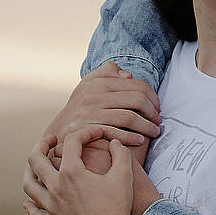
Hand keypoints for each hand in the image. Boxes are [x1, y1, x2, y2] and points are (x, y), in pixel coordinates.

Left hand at [22, 128, 138, 214]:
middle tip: (50, 139)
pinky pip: (34, 211)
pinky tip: (30, 201)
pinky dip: (30, 204)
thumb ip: (121, 153)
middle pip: (36, 158)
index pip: (72, 142)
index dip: (85, 132)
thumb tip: (115, 141)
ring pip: (29, 184)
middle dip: (42, 144)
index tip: (97, 133)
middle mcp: (55, 186)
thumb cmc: (118, 207)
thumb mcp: (124, 175)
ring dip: (30, 171)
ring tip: (36, 165)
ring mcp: (51, 205)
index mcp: (72, 172)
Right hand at [43, 62, 160, 148]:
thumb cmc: (80, 108)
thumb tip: (128, 75)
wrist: (57, 132)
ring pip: (129, 117)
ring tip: (154, 132)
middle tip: (158, 121)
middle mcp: (93, 96)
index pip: (137, 86)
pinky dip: (130, 137)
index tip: (158, 108)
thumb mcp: (88, 85)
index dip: (153, 97)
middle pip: (137, 100)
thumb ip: (106, 73)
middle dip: (153, 112)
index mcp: (98, 82)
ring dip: (147, 126)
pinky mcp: (84, 130)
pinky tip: (140, 140)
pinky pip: (114, 133)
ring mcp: (88, 113)